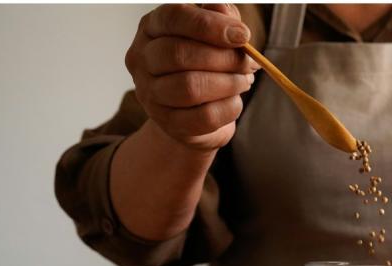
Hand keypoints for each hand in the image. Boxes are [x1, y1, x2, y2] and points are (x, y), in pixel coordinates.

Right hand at [125, 4, 258, 151]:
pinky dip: (228, 108)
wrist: (196, 112)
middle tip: (248, 63)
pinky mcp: (168, 124)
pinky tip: (235, 100)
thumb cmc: (206, 64)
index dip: (209, 25)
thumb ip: (221, 16)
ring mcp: (150, 94)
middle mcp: (142, 59)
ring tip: (243, 81)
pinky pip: (203, 117)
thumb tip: (227, 15)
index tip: (242, 35)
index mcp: (152, 28)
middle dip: (224, 58)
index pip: (173, 18)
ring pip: (190, 87)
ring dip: (228, 83)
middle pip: (179, 54)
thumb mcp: (215, 33)